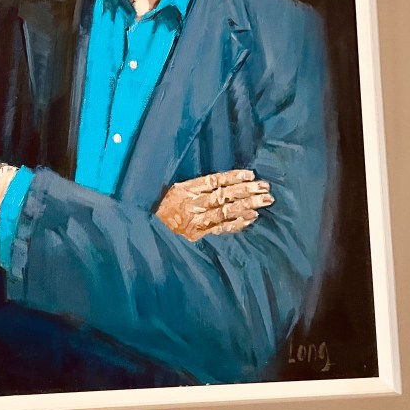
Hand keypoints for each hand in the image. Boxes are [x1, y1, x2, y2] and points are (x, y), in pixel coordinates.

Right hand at [155, 169, 272, 241]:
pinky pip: (221, 228)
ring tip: (264, 201)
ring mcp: (195, 221)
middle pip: (224, 195)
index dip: (233, 177)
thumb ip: (193, 186)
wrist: (144, 233)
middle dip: (247, 190)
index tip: (251, 174)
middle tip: (266, 187)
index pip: (214, 180)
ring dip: (247, 206)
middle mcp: (191, 204)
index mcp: (184, 189)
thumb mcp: (170, 191)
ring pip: (226, 211)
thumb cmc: (158, 209)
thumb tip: (221, 181)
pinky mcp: (197, 235)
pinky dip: (237, 223)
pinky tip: (251, 218)